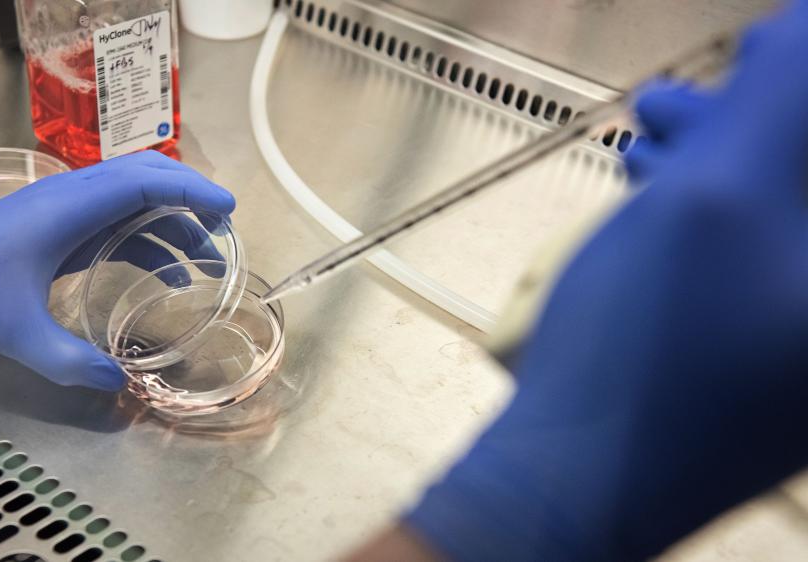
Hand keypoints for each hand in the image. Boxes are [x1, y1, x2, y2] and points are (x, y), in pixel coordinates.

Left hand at [0, 151, 234, 390]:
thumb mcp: (15, 334)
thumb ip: (68, 362)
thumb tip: (119, 384)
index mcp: (67, 209)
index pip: (143, 182)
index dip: (190, 191)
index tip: (227, 209)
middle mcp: (72, 197)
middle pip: (145, 176)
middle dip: (191, 197)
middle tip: (226, 227)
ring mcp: (67, 209)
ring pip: (134, 197)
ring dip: (173, 221)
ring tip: (208, 260)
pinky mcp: (61, 226)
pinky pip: (117, 220)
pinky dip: (150, 239)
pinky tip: (170, 275)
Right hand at [405, 1, 807, 559]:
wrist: (568, 485)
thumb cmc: (641, 356)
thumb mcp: (713, 200)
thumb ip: (783, 96)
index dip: (807, 89)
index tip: (767, 54)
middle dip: (760, 124)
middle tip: (683, 98)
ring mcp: (804, 355)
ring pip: (782, 225)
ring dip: (723, 166)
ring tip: (647, 136)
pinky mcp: (765, 368)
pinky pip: (754, 267)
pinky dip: (710, 220)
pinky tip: (651, 196)